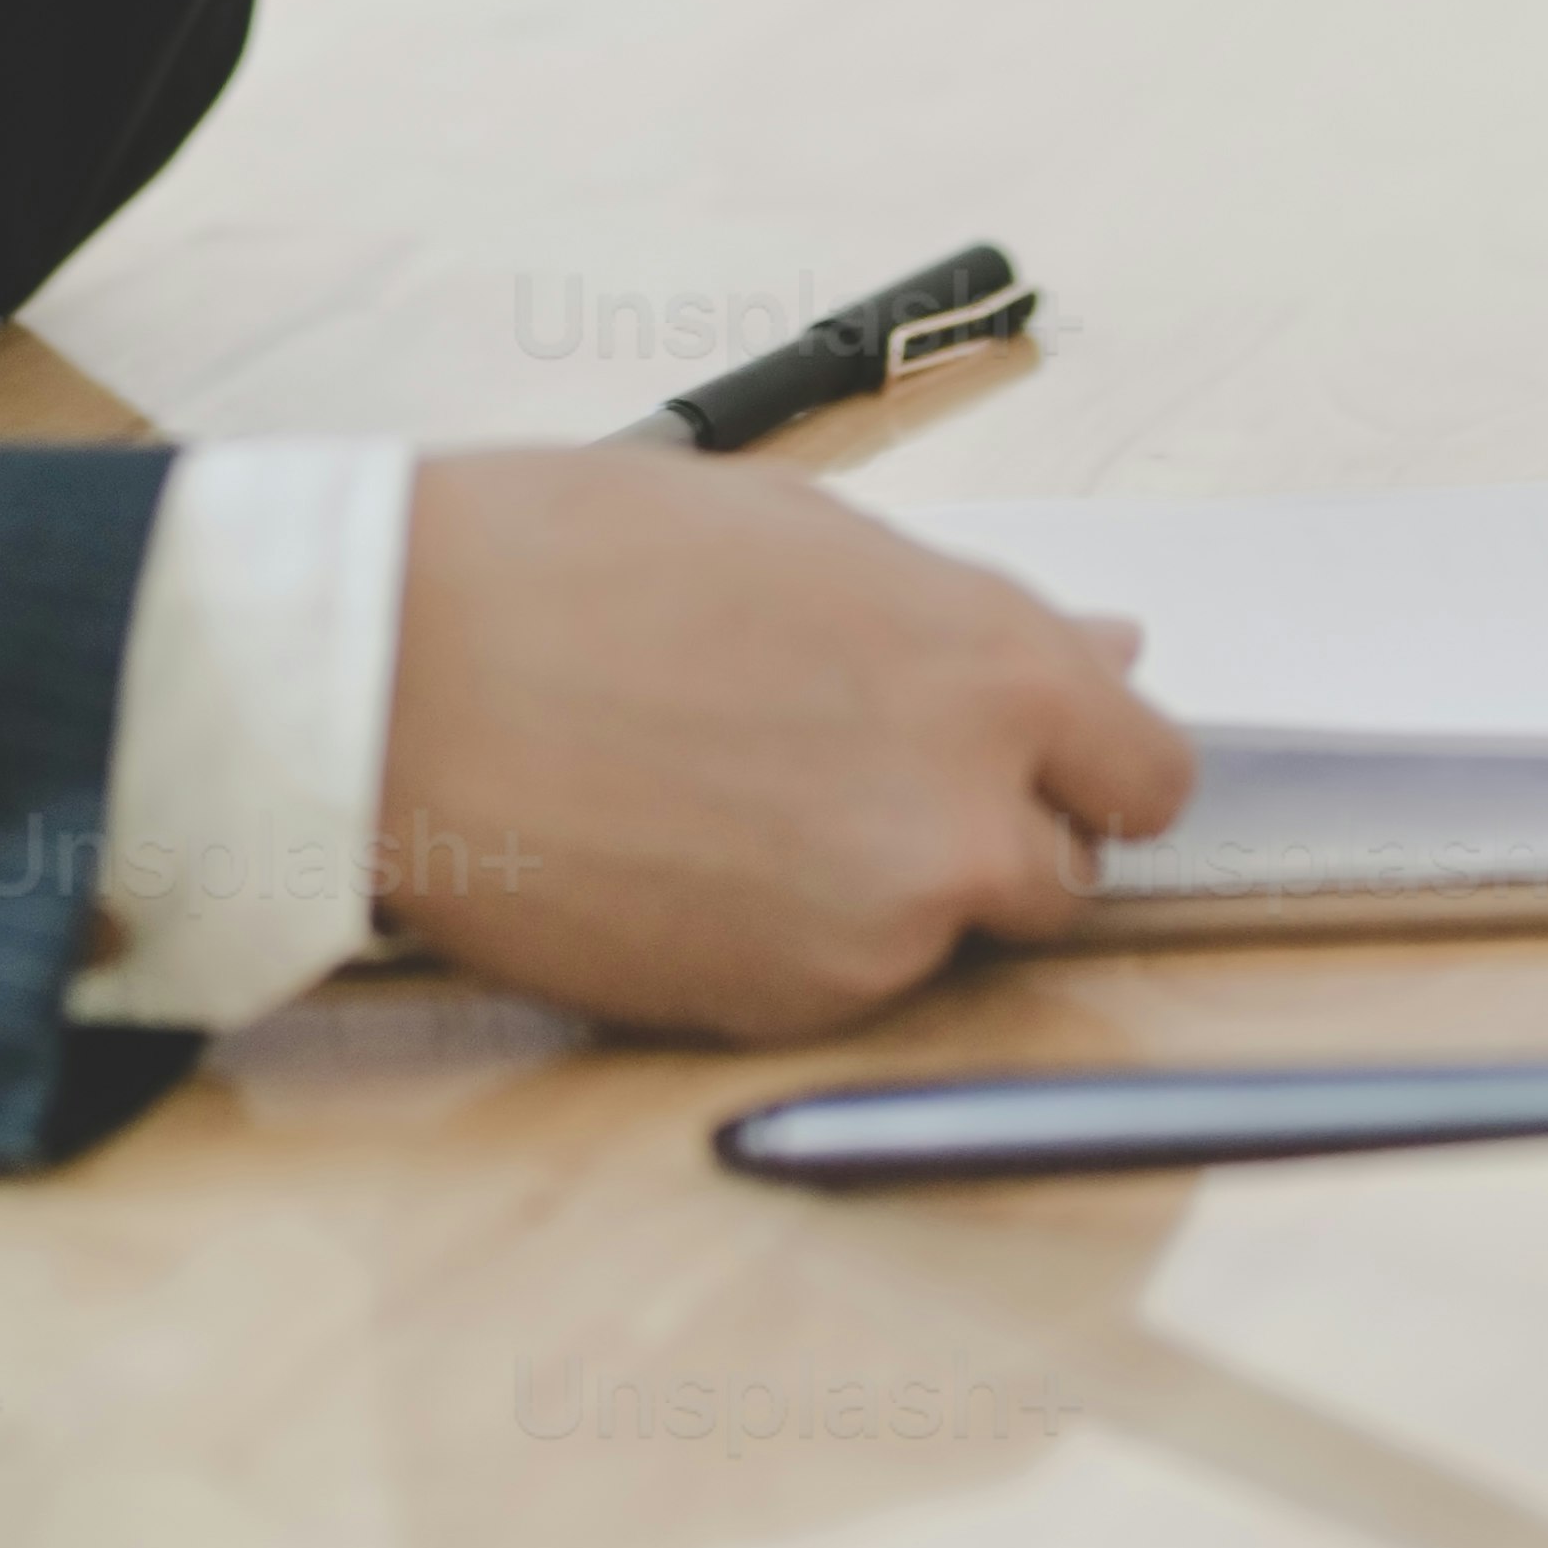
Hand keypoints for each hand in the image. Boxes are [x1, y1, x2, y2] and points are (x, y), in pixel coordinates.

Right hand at [370, 449, 1195, 1034]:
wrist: (397, 678)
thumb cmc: (576, 562)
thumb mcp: (803, 537)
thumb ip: (970, 619)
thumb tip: (1109, 651)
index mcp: (991, 664)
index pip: (1149, 772)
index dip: (1089, 765)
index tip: (1039, 762)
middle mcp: (965, 811)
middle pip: (1063, 875)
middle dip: (990, 833)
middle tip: (855, 772)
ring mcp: (880, 928)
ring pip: (944, 935)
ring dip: (884, 889)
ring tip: (734, 795)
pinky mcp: (782, 1010)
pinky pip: (839, 986)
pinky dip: (792, 940)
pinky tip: (688, 855)